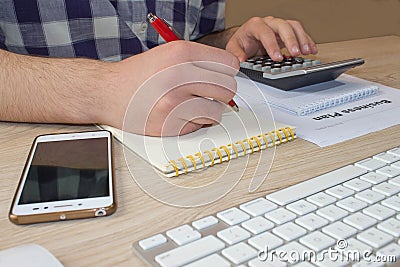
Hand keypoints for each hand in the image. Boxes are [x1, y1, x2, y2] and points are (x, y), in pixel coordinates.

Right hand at [101, 41, 238, 135]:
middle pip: (227, 89)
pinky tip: (179, 114)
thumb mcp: (168, 54)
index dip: (227, 72)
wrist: (107, 92)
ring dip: (209, 110)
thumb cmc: (138, 75)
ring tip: (192, 105)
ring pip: (217, 111)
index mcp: (181, 54)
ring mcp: (174, 103)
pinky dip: (194, 122)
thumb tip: (229, 74)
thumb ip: (199, 61)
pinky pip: (200, 126)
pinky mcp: (169, 125)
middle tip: (210, 93)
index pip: (229, 65)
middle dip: (222, 93)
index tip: (222, 77)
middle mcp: (178, 77)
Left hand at [226, 16, 317, 61]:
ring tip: (307, 52)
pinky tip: (312, 49)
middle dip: (290, 40)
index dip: (272, 45)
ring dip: (302, 39)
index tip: (277, 57)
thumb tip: (241, 60)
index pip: (265, 33)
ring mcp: (279, 26)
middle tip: (296, 53)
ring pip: (293, 26)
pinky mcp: (287, 32)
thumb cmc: (242, 42)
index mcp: (255, 25)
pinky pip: (300, 32)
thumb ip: (236, 54)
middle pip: (282, 26)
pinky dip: (307, 41)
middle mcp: (269, 22)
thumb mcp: (234, 48)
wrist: (246, 38)